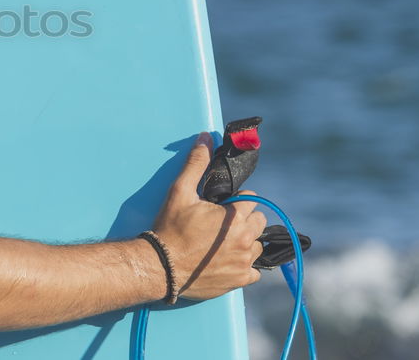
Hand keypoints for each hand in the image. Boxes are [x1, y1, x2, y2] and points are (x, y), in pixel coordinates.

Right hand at [150, 132, 266, 300]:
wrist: (160, 266)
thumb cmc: (170, 228)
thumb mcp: (179, 192)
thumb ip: (196, 164)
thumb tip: (205, 137)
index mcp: (235, 217)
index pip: (251, 199)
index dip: (235, 200)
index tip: (219, 207)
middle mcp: (245, 240)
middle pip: (258, 222)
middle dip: (243, 220)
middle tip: (219, 224)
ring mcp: (244, 263)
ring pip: (257, 246)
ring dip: (244, 241)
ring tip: (220, 242)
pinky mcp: (239, 280)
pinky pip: (253, 271)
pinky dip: (242, 266)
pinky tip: (224, 260)